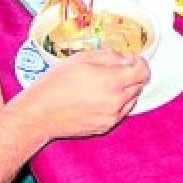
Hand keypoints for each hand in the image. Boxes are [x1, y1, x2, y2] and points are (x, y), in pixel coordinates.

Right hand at [26, 49, 148, 138]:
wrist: (40, 113)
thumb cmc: (56, 85)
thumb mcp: (81, 59)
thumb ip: (110, 56)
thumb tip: (128, 58)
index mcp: (111, 81)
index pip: (143, 71)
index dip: (140, 62)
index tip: (132, 60)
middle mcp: (115, 101)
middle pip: (139, 85)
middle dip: (131, 75)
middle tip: (114, 69)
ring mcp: (112, 116)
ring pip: (132, 99)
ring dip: (125, 89)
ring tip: (104, 84)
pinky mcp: (105, 127)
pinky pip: (122, 112)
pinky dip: (118, 103)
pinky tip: (100, 97)